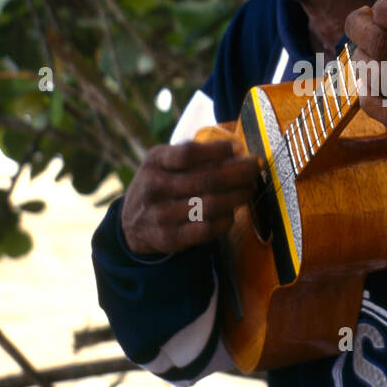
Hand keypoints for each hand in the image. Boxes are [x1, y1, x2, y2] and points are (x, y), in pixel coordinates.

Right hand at [120, 140, 261, 255]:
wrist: (130, 223)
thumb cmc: (159, 184)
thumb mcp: (164, 162)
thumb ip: (195, 155)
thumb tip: (237, 151)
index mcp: (154, 162)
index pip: (188, 153)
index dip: (217, 150)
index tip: (239, 148)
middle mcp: (154, 187)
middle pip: (205, 180)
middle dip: (238, 174)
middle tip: (255, 169)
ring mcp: (160, 215)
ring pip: (209, 206)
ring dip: (237, 197)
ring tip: (249, 189)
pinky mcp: (169, 238)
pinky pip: (206, 230)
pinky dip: (225, 220)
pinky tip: (233, 213)